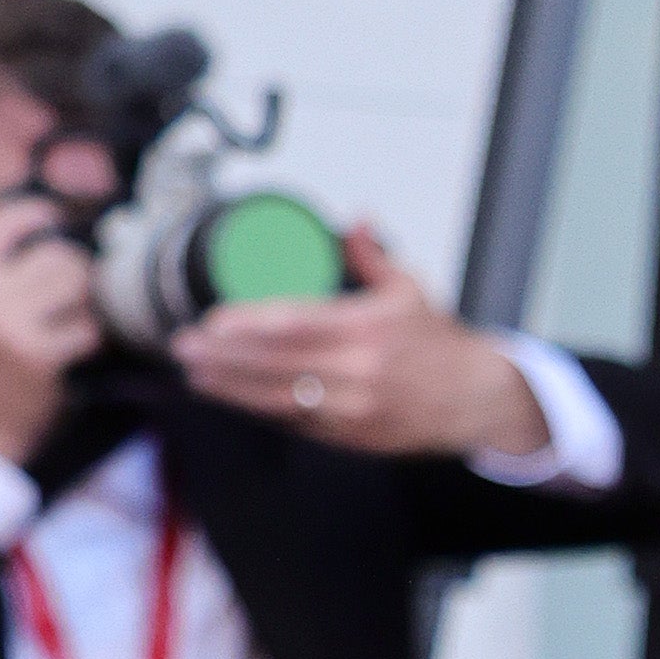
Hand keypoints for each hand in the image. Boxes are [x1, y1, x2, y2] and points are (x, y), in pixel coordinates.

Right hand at [0, 179, 106, 462]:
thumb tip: (36, 214)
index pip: (6, 219)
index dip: (39, 214)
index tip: (56, 219)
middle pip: (56, 255)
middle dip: (75, 270)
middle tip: (72, 290)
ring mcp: (11, 326)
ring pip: (77, 286)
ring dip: (88, 301)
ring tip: (75, 316)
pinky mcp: (40, 357)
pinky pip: (88, 329)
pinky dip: (92, 336)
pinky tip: (79, 345)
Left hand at [174, 216, 555, 462]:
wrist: (475, 400)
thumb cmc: (439, 345)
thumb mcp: (409, 289)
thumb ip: (371, 255)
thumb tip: (353, 221)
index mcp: (367, 329)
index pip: (295, 326)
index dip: (248, 326)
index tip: (214, 321)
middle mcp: (357, 372)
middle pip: (276, 364)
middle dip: (224, 358)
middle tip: (184, 346)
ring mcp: (352, 410)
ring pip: (278, 399)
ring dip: (231, 387)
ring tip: (195, 373)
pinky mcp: (351, 437)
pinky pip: (296, 421)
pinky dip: (259, 409)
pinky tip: (231, 396)